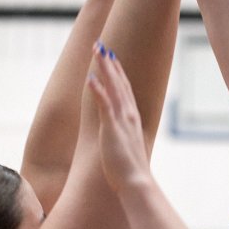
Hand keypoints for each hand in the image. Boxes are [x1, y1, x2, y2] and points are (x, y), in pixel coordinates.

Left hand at [89, 44, 150, 193]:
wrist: (137, 184)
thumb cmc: (130, 173)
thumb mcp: (126, 151)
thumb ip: (123, 141)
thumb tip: (120, 141)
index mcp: (132, 121)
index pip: (125, 91)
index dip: (118, 73)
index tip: (112, 58)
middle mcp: (129, 116)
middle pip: (120, 83)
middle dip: (110, 63)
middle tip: (102, 44)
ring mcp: (121, 122)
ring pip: (113, 88)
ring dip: (105, 68)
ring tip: (97, 50)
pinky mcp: (112, 129)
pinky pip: (105, 105)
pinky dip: (98, 90)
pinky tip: (91, 77)